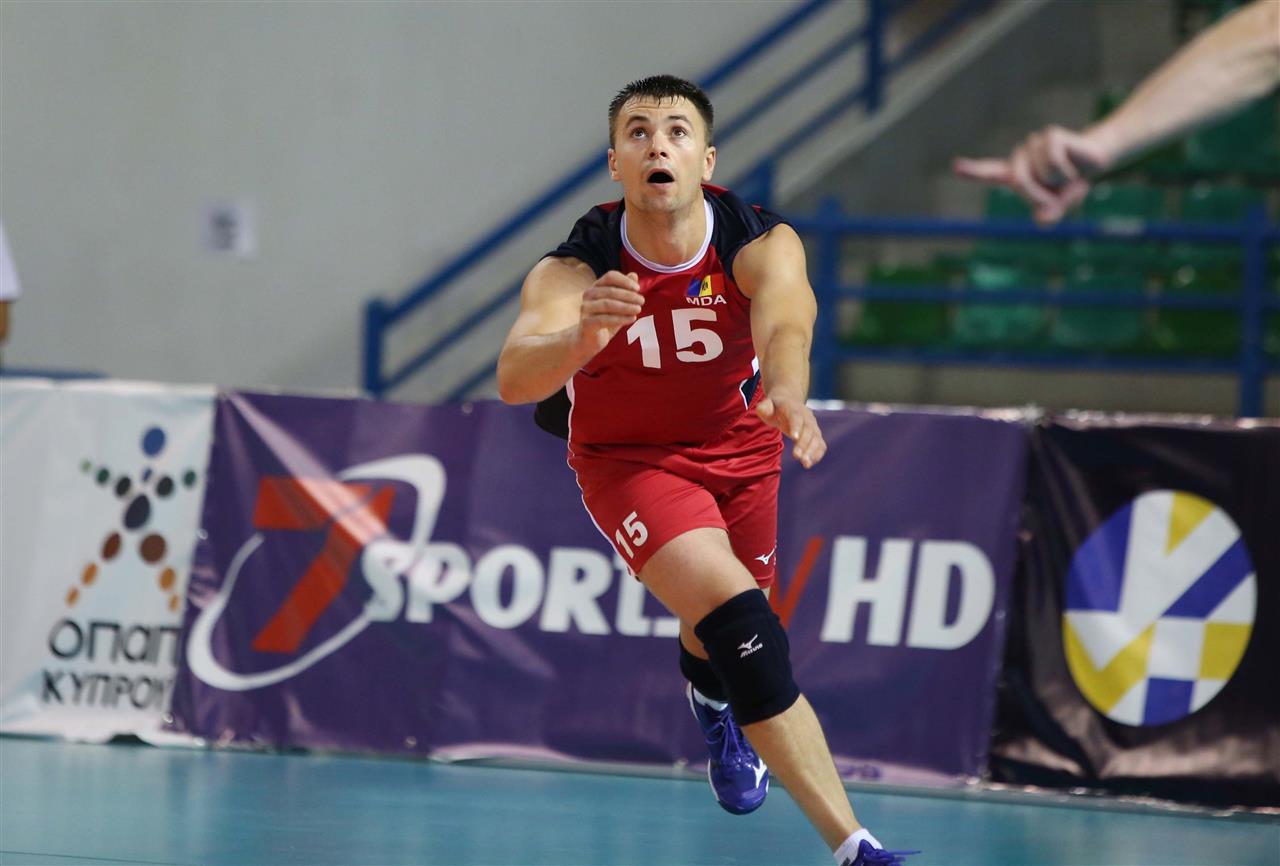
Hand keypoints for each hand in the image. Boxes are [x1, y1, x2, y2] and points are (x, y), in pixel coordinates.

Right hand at [576, 270, 642, 355]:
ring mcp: (586, 309)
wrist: (589, 340)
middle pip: (610, 291)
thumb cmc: (605, 320)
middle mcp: (588, 295)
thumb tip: (634, 275)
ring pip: (607, 304)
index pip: (610, 276)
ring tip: (638, 309)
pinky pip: (604, 319)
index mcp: (596, 287)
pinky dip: (620, 319)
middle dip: (629, 295)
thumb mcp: (618, 304)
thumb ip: (625, 290)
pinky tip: (632, 319)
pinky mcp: (586, 323)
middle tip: (642, 301)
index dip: (625, 281)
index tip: (638, 288)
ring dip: (626, 306)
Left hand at [756, 393, 825, 468]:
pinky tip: (809, 464)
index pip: (796, 417)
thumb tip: (762, 410)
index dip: (796, 427)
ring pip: (816, 439)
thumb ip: (764, 408)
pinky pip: (821, 445)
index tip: (794, 437)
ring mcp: (813, 427)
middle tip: (797, 456)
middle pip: (808, 430)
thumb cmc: (776, 408)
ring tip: (805, 464)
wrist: (790, 403)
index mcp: (794, 409)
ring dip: (812, 451)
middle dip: (803, 444)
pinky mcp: (816, 436)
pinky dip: (817, 455)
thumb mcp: (767, 405)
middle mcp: (807, 417)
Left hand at [953, 125, 1109, 225]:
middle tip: (1057, 195)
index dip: (974, 171)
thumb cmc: (1069, 185)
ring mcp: (1033, 144)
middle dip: (1039, 195)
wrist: (1095, 161)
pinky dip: (1066, 172)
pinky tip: (1073, 166)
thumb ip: (1049, 215)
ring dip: (1059, 182)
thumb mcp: (1059, 206)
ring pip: (1041, 173)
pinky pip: (1054, 161)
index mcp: (1015, 174)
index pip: (990, 173)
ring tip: (1066, 176)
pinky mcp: (1050, 134)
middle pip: (1019, 182)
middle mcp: (1020, 157)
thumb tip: (1042, 219)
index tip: (957, 166)